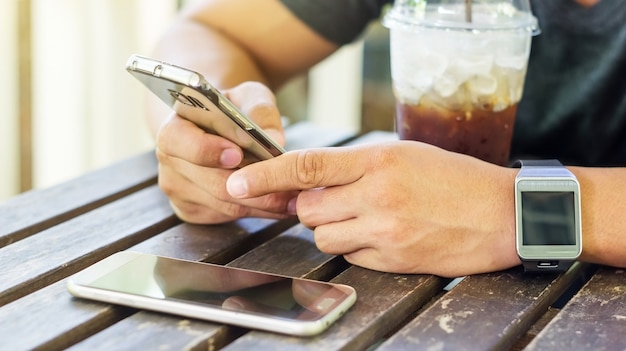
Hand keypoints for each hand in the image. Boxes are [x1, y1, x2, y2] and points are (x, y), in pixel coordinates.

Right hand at [154, 82, 295, 223]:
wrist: (214, 126)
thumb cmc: (231, 109)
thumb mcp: (247, 96)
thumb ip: (260, 111)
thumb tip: (273, 138)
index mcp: (174, 128)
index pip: (180, 142)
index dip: (208, 150)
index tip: (237, 154)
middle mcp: (169, 161)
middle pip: (212, 182)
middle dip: (255, 187)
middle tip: (289, 186)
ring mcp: (178, 189)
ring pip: (225, 205)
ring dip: (263, 203)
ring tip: (294, 196)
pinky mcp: (191, 210)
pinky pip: (228, 216)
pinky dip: (257, 211)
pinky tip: (280, 204)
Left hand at [226, 141, 521, 276]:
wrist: (504, 213)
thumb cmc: (454, 178)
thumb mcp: (405, 154)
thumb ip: (356, 166)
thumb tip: (311, 183)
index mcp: (378, 158)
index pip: (307, 165)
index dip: (266, 174)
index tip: (237, 182)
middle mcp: (376, 193)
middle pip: (308, 206)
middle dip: (312, 205)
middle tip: (340, 200)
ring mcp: (385, 229)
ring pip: (323, 236)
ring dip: (332, 229)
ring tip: (365, 218)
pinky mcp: (393, 258)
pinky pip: (350, 256)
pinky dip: (355, 247)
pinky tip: (383, 235)